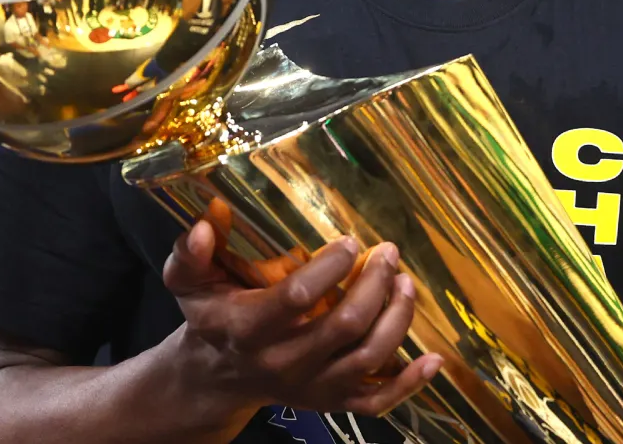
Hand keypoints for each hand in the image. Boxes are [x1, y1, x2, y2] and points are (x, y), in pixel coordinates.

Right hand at [164, 219, 441, 419]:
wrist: (217, 375)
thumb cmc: (211, 316)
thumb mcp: (187, 282)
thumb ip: (191, 252)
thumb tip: (209, 220)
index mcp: (247, 329)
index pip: (297, 298)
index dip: (331, 268)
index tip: (352, 241)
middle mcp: (282, 363)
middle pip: (344, 326)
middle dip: (375, 285)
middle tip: (389, 253)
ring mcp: (311, 387)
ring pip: (367, 359)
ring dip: (397, 319)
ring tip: (406, 283)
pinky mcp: (331, 402)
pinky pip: (377, 402)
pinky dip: (410, 384)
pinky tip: (434, 359)